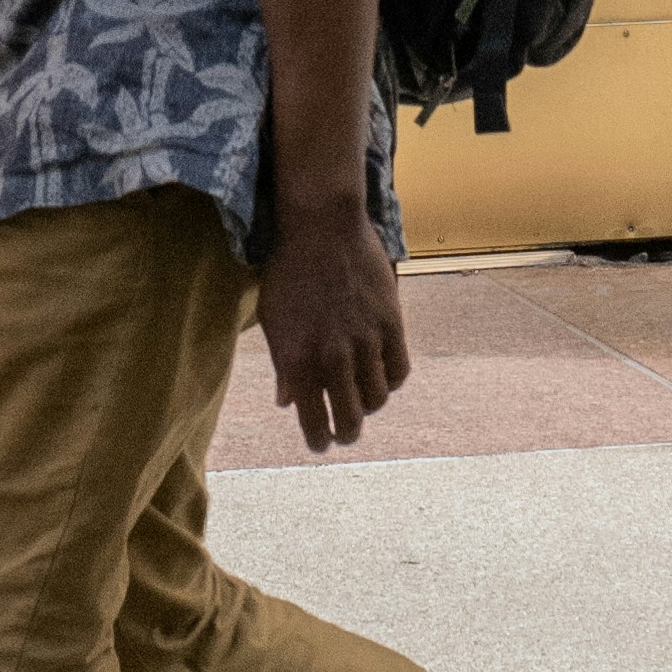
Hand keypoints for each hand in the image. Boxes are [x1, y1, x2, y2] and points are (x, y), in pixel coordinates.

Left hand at [256, 197, 409, 451]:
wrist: (321, 226)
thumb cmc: (288, 272)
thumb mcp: (273, 319)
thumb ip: (282, 365)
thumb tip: (288, 402)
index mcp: (298, 360)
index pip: (313, 421)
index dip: (318, 440)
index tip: (320, 444)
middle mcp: (333, 357)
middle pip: (351, 419)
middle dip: (346, 433)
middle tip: (345, 432)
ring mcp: (365, 341)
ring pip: (377, 398)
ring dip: (369, 405)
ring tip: (361, 398)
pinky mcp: (391, 323)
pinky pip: (398, 371)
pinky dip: (390, 381)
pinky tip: (380, 375)